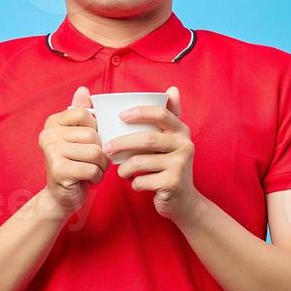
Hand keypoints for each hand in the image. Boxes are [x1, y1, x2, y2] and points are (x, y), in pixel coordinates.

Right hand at [38, 85, 109, 216]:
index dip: (95, 129)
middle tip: (90, 161)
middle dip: (100, 152)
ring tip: (89, 170)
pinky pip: (92, 169)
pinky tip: (86, 180)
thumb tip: (83, 89)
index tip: (88, 142)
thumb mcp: (78, 137)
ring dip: (100, 166)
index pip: (85, 113)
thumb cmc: (75, 164)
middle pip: (92, 134)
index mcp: (53, 122)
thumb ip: (81, 113)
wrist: (61, 196)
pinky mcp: (58, 170)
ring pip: (95, 152)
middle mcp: (48, 135)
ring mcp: (51, 152)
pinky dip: (96, 177)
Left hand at [104, 86, 203, 222]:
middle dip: (121, 143)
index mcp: (182, 130)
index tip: (120, 116)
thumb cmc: (170, 167)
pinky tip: (134, 183)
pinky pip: (142, 180)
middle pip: (146, 139)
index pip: (160, 113)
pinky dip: (133, 183)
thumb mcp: (172, 141)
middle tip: (105, 148)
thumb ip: (169, 117)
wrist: (184, 201)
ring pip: (140, 161)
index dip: (140, 112)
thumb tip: (172, 89)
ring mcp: (180, 165)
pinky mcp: (172, 183)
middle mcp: (185, 145)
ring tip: (120, 171)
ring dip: (124, 167)